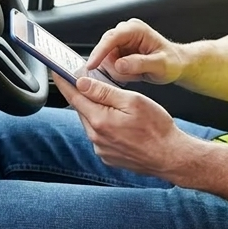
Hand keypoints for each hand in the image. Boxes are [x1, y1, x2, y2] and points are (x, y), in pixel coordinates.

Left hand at [53, 74, 192, 176]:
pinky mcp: (108, 156)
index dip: (64, 82)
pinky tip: (121, 123)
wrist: (170, 157)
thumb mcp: (133, 101)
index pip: (74, 97)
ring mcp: (101, 149)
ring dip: (97, 110)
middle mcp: (96, 137)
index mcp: (100, 120)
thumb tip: (82, 83)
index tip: (56, 71)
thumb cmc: (157, 128)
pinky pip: (99, 135)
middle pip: (82, 109)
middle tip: (91, 81)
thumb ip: (104, 92)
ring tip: (115, 104)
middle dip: (84, 95)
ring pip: (91, 122)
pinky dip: (104, 125)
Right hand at [85, 18, 184, 84]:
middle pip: (105, 49)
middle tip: (130, 76)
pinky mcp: (118, 52)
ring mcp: (120, 42)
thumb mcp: (160, 65)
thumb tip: (119, 64)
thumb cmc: (172, 61)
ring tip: (136, 73)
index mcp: (136, 29)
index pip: (111, 38)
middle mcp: (126, 32)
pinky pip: (109, 65)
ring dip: (117, 71)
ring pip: (105, 59)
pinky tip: (132, 74)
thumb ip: (140, 64)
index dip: (99, 52)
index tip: (91, 65)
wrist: (176, 64)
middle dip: (113, 66)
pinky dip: (118, 73)